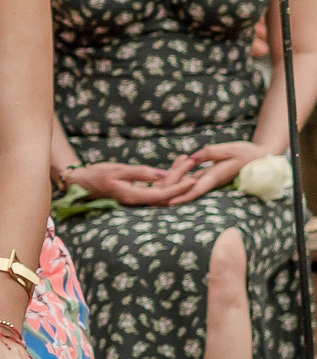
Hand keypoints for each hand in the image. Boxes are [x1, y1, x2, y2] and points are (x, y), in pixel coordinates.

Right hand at [63, 162, 187, 206]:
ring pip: (163, 187)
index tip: (192, 180)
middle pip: (166, 191)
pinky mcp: (139, 190)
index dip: (178, 189)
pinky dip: (168, 173)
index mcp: (133, 197)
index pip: (161, 196)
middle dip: (181, 177)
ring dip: (176, 173)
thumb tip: (162, 175)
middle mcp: (138, 199)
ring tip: (188, 159)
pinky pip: (158, 184)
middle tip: (192, 162)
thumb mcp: (117, 170)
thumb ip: (139, 173)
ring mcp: (139, 195)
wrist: (81, 181)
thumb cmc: (96, 174)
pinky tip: (177, 162)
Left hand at [154, 141, 273, 205]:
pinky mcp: (206, 174)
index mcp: (215, 176)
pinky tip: (168, 171)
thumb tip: (192, 158)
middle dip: (168, 191)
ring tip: (152, 186)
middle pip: (185, 188)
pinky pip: (189, 177)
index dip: (182, 196)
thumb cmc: (245, 153)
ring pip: (185, 184)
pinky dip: (177, 174)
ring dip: (170, 184)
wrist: (257, 157)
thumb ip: (209, 153)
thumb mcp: (229, 149)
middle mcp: (209, 180)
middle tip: (150, 194)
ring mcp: (207, 178)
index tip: (168, 202)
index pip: (195, 189)